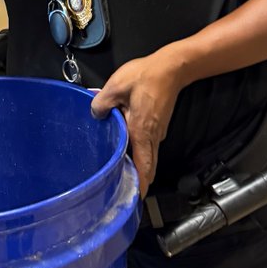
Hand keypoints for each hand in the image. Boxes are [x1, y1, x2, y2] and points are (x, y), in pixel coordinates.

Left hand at [90, 50, 185, 196]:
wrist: (171, 68)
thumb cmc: (145, 77)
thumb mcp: (116, 86)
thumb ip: (101, 103)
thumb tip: (95, 115)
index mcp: (140, 131)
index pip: (143, 167)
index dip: (140, 185)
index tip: (133, 199)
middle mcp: (152, 136)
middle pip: (147, 167)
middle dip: (138, 181)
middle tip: (123, 192)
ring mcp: (157, 132)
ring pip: (148, 157)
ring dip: (137, 167)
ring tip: (120, 173)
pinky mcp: (158, 125)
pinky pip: (148, 145)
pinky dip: (139, 154)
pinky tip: (125, 149)